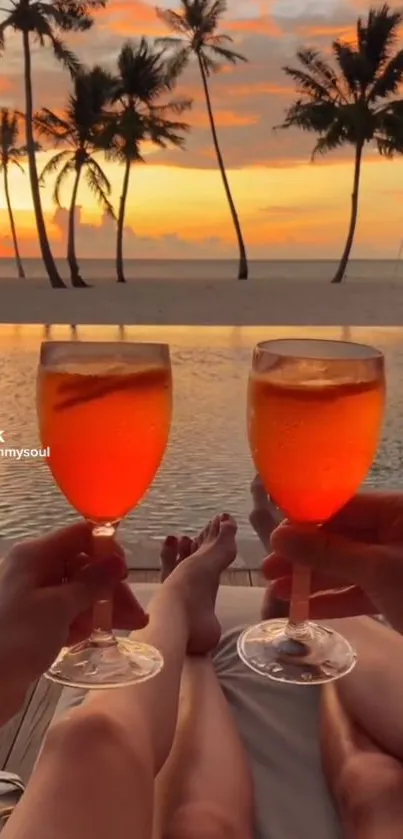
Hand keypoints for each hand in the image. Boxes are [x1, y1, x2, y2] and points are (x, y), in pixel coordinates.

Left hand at [0, 523, 147, 717]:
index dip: (107, 551)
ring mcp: (32, 596)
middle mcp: (34, 569)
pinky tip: (99, 637)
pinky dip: (84, 622)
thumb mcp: (59, 608)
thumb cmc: (16, 638)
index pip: (80, 536)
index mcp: (35, 555)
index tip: (125, 575)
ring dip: (103, 607)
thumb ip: (92, 583)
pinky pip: (67, 613)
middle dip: (111, 588)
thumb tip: (117, 561)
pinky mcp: (33, 622)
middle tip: (136, 615)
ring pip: (78, 592)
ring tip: (130, 627)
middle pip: (83, 566)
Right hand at [263, 493, 402, 633]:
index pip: (341, 509)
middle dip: (304, 556)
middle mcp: (394, 532)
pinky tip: (303, 609)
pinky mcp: (397, 594)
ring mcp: (395, 565)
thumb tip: (278, 536)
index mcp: (395, 512)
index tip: (274, 540)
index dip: (305, 523)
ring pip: (347, 568)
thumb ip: (327, 552)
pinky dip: (334, 600)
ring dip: (313, 580)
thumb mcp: (375, 569)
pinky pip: (359, 592)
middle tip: (268, 570)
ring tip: (277, 592)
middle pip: (341, 539)